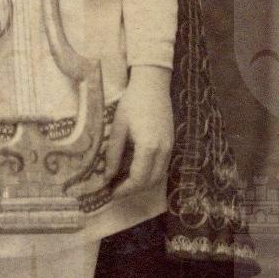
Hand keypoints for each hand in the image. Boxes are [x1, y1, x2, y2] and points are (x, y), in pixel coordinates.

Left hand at [113, 64, 173, 191]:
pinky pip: (161, 167)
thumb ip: (113, 154)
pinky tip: (134, 170)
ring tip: (122, 182)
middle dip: (132, 190)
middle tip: (115, 190)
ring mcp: (170, 147)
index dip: (124, 189)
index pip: (138, 179)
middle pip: (150, 182)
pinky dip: (149, 174)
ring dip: (141, 184)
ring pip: (158, 177)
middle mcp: (163, 150)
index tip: (110, 192)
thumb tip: (107, 176)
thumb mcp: (118, 128)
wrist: (153, 85)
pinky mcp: (171, 143)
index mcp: (148, 146)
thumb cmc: (132, 103)